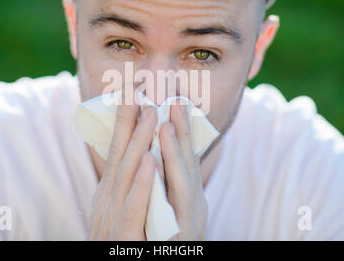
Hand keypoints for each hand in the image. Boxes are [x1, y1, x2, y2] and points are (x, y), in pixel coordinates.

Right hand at [88, 103, 157, 239]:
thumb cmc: (121, 241)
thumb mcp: (118, 208)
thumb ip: (128, 184)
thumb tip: (140, 155)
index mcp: (109, 190)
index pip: (117, 148)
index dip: (124, 120)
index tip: (132, 90)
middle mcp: (108, 197)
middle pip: (120, 152)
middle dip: (129, 119)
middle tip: (138, 87)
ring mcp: (113, 215)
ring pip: (128, 172)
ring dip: (138, 141)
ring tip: (149, 111)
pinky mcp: (123, 235)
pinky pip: (135, 206)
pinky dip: (142, 182)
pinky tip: (151, 161)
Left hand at [159, 103, 207, 240]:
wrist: (171, 260)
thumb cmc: (166, 239)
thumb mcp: (169, 206)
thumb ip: (168, 183)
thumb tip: (157, 157)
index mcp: (189, 196)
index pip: (186, 159)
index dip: (183, 131)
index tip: (175, 103)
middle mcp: (193, 205)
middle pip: (187, 162)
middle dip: (182, 130)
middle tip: (176, 99)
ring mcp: (188, 219)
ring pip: (180, 179)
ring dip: (172, 148)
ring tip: (165, 120)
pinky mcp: (179, 236)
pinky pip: (162, 207)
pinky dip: (156, 180)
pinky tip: (150, 160)